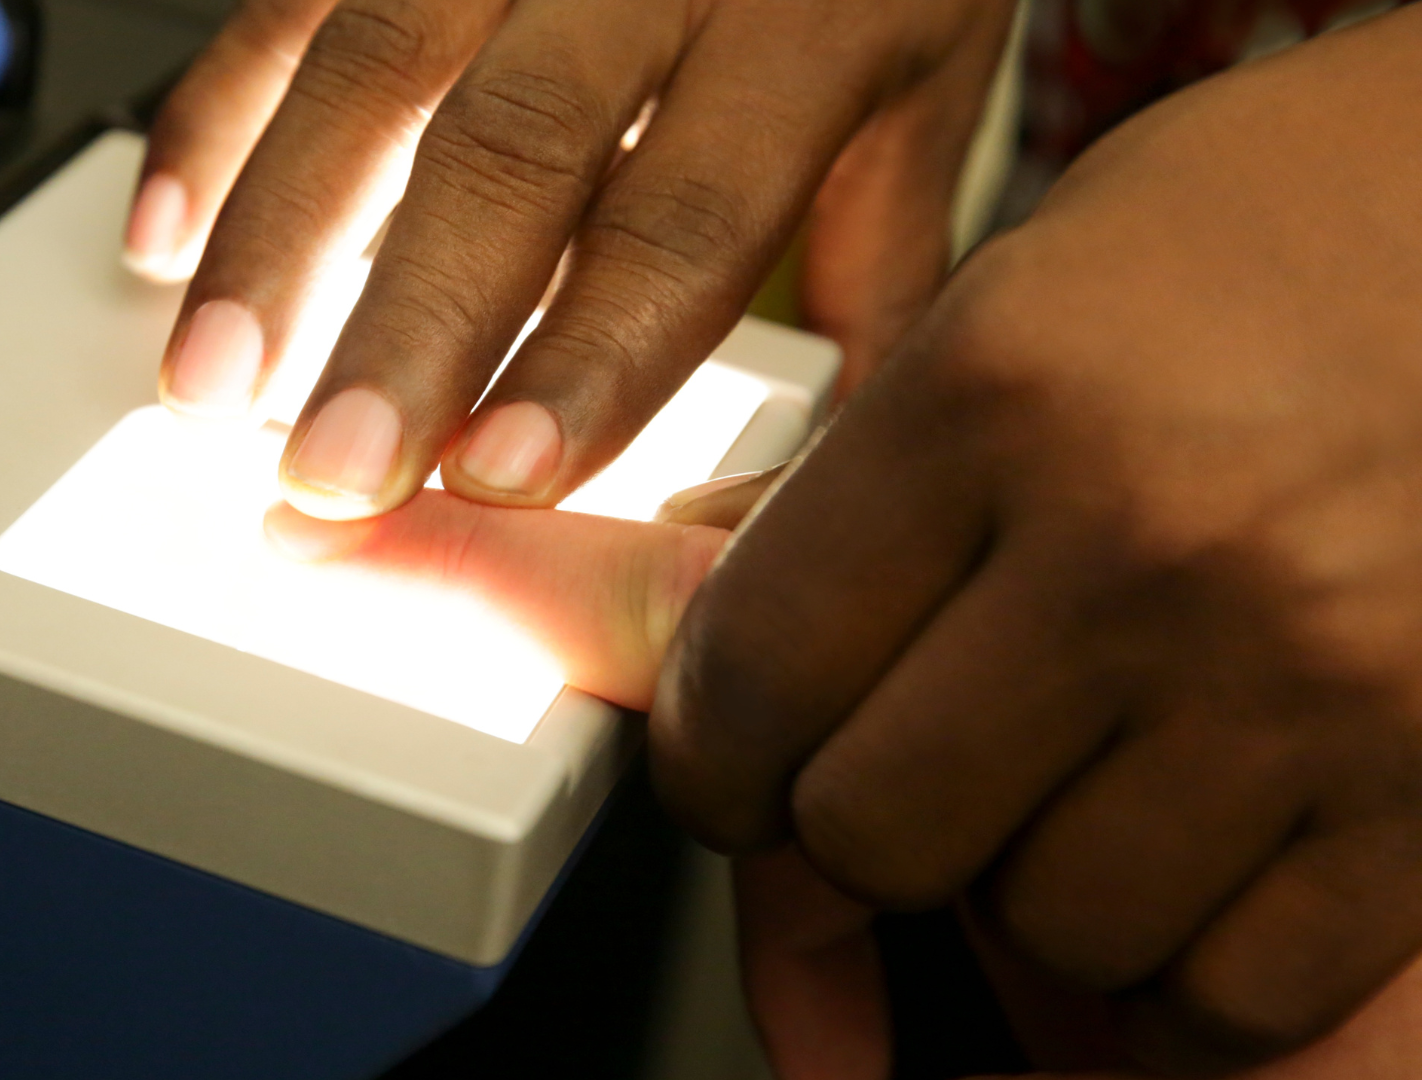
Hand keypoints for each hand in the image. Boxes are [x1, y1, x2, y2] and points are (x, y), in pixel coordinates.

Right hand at [136, 0, 1015, 519]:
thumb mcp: (925, 91)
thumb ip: (875, 265)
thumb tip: (834, 462)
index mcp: (811, 18)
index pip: (688, 210)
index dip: (589, 353)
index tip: (501, 473)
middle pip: (513, 146)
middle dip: (410, 323)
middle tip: (338, 468)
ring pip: (373, 60)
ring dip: (275, 234)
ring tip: (218, 386)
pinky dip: (212, 117)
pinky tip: (166, 237)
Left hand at [650, 8, 1421, 1071]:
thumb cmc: (1266, 239)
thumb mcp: (1017, 296)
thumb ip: (840, 482)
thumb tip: (658, 614)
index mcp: (999, 390)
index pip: (752, 673)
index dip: (711, 755)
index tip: (731, 765)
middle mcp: (1146, 538)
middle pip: (874, 832)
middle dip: (861, 824)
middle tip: (911, 764)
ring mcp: (1310, 670)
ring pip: (1056, 926)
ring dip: (1037, 881)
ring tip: (1087, 766)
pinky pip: (1237, 988)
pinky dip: (1192, 956)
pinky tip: (1198, 837)